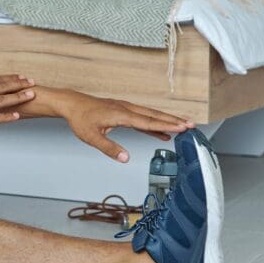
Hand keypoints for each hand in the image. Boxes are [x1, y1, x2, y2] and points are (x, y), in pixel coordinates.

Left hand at [61, 92, 195, 162]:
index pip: (147, 122)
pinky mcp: (123, 111)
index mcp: (121, 114)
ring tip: (183, 127)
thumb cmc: (80, 118)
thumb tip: (125, 158)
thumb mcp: (91, 136)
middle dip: (173, 120)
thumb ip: (109, 148)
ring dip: (166, 121)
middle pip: (154, 116)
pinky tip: (161, 133)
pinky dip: (153, 125)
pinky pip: (142, 118)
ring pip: (150, 115)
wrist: (72, 104)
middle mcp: (126, 109)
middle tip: (191, 125)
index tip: (181, 127)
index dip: (165, 126)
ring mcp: (125, 109)